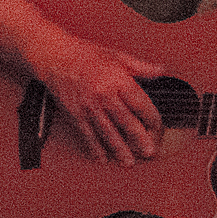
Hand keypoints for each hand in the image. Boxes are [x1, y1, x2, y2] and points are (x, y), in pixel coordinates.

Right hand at [35, 38, 164, 165]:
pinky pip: (88, 135)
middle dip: (139, 139)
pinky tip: (103, 158)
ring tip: (129, 162)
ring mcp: (89, 107)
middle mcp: (104, 95)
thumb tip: (160, 71)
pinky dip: (95, 149)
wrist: (56, 57)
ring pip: (108, 133)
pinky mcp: (76, 114)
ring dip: (119, 149)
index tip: (158, 127)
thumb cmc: (86, 55)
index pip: (141, 104)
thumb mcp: (117, 56)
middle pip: (127, 122)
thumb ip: (141, 67)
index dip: (152, 118)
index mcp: (118, 80)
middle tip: (149, 151)